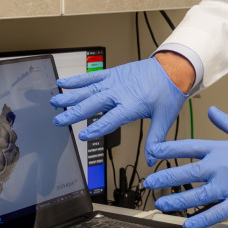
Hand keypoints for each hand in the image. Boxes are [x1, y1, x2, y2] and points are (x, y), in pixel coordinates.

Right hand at [50, 56, 188, 163]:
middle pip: (93, 104)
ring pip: (88, 89)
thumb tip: (152, 160)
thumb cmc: (169, 92)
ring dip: (70, 96)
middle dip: (74, 113)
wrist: (173, 67)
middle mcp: (120, 92)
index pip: (110, 119)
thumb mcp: (165, 117)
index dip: (96, 128)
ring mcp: (115, 82)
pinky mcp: (113, 73)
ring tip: (54, 101)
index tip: (82, 136)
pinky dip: (77, 79)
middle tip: (58, 121)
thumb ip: (155, 139)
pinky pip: (92, 76)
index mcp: (132, 105)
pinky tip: (62, 82)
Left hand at [144, 107, 227, 227]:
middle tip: (149, 184)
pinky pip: (214, 213)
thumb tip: (212, 110)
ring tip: (161, 205)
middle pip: (185, 174)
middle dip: (164, 179)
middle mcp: (219, 167)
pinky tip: (186, 225)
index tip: (152, 152)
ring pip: (194, 196)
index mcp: (220, 149)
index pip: (187, 147)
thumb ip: (224, 121)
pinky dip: (199, 220)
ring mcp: (227, 187)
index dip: (167, 149)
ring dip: (175, 201)